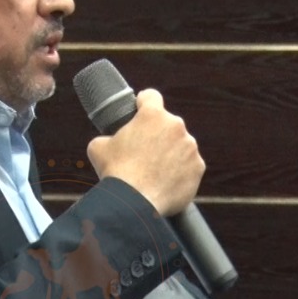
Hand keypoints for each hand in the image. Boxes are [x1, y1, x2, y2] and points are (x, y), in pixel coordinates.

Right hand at [87, 90, 203, 217]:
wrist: (135, 202)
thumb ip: (109, 136)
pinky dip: (180, 172)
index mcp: (153, 115)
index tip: (140, 111)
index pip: (151, 96)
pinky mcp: (198, 167)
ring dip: (170, 153)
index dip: (143, 104)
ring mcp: (190, 147)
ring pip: (180, 145)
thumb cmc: (115, 172)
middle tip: (143, 152)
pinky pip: (189, 165)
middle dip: (157, 135)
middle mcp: (176, 126)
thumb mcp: (99, 146)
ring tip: (154, 171)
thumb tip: (110, 141)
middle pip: (167, 124)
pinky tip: (166, 182)